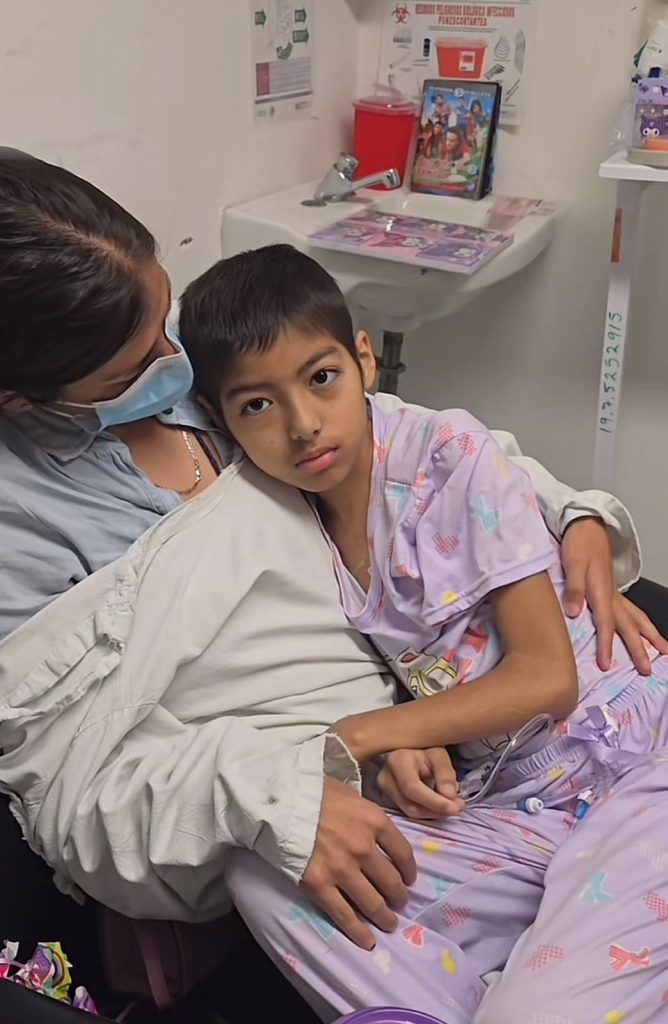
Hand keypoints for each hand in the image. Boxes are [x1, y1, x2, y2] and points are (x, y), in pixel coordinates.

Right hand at [301, 778, 416, 949]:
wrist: (279, 801)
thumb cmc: (314, 792)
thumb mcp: (350, 794)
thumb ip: (367, 815)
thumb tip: (375, 831)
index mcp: (375, 821)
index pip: (403, 853)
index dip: (408, 871)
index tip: (409, 879)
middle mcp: (364, 848)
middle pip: (390, 882)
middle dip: (398, 897)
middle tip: (399, 904)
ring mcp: (343, 869)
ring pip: (372, 903)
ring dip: (384, 917)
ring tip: (388, 924)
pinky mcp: (320, 886)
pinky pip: (344, 915)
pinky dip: (358, 932)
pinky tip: (367, 941)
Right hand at [377, 748, 464, 820]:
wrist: (410, 749)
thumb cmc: (424, 748)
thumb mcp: (439, 754)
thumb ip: (445, 774)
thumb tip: (449, 797)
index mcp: (397, 761)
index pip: (413, 788)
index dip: (434, 802)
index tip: (455, 808)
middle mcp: (385, 778)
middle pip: (411, 805)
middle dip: (437, 810)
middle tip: (458, 807)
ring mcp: (384, 791)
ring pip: (411, 812)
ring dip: (434, 813)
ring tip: (452, 805)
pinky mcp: (389, 800)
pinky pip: (410, 812)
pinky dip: (428, 811)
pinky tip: (440, 804)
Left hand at [561, 517, 667, 673]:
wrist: (586, 526)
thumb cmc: (578, 545)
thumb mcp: (572, 564)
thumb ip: (573, 588)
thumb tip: (574, 613)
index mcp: (601, 592)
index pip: (605, 624)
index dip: (605, 645)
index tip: (606, 665)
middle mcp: (612, 595)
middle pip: (629, 626)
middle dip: (639, 648)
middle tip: (648, 670)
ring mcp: (615, 593)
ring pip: (637, 618)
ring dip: (650, 636)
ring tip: (665, 652)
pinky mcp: (613, 589)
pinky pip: (632, 611)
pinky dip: (641, 623)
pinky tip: (646, 631)